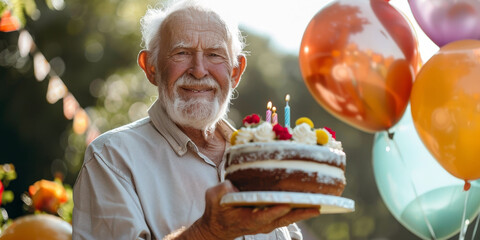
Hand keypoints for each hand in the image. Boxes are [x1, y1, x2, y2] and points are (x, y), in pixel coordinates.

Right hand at [191, 181, 320, 239]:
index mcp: (245, 219)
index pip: (262, 215)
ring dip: (303, 212)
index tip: (286, 204)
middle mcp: (259, 224)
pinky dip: (300, 210)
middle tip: (315, 206)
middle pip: (282, 219)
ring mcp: (266, 223)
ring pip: (288, 218)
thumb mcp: (213, 198)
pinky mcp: (271, 220)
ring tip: (320, 204)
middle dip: (299, 213)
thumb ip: (221, 191)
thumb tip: (231, 185)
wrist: (218, 227)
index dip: (274, 211)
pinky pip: (288, 216)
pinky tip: (312, 203)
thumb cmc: (216, 209)